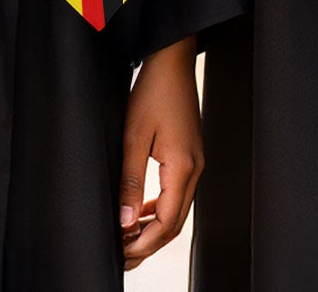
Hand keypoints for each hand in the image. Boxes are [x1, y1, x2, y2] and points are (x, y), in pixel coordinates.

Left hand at [119, 36, 203, 267]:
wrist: (173, 61)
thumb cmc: (154, 92)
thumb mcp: (133, 137)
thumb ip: (130, 183)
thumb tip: (125, 222)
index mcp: (183, 166)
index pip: (167, 222)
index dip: (144, 243)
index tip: (121, 253)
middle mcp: (195, 167)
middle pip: (176, 222)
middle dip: (149, 244)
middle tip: (122, 256)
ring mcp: (196, 161)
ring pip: (178, 210)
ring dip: (154, 229)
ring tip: (128, 239)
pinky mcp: (190, 156)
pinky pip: (178, 193)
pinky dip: (161, 210)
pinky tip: (141, 212)